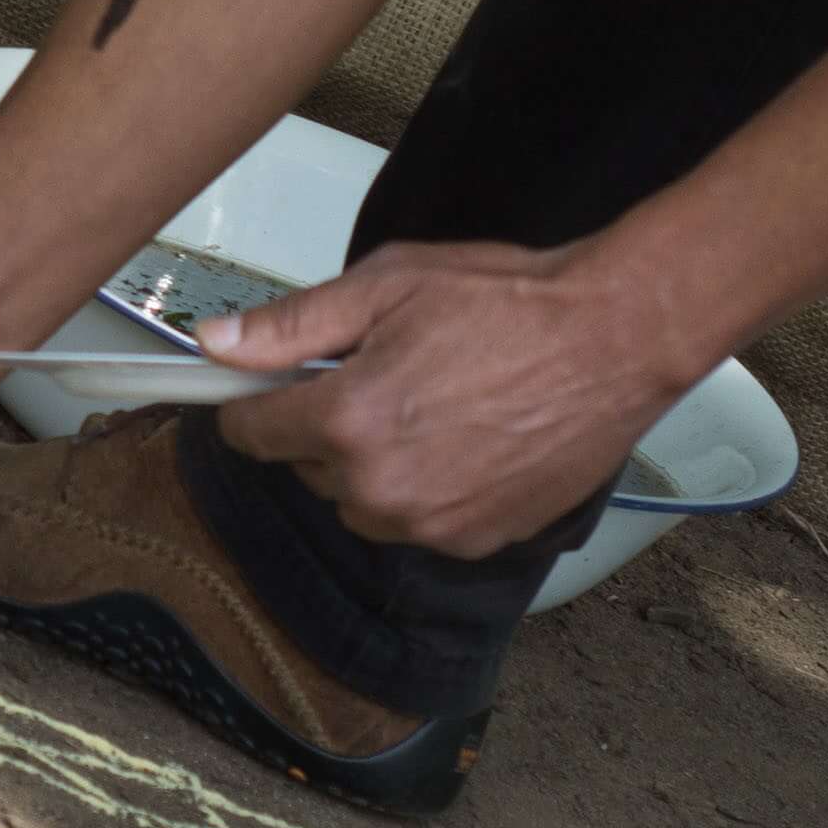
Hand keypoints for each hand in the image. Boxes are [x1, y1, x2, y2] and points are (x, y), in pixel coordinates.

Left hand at [210, 237, 692, 554]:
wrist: (615, 338)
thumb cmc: (507, 302)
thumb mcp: (386, 287)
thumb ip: (290, 325)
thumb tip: (212, 344)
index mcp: (346, 422)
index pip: (251, 432)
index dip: (258, 402)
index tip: (275, 386)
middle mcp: (380, 489)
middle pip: (308, 468)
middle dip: (328, 426)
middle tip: (384, 374)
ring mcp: (431, 525)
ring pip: (362, 502)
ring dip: (375, 465)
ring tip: (432, 406)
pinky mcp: (476, 541)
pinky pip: (419, 523)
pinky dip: (429, 490)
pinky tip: (469, 440)